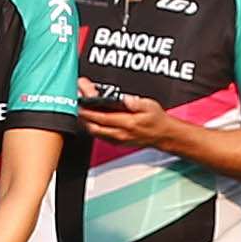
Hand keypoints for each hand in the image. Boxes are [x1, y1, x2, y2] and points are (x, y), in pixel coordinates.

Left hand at [79, 94, 199, 156]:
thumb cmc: (157, 120)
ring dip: (85, 120)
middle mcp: (120, 133)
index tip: (81, 101)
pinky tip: (89, 118)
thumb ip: (137, 103)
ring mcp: (117, 139)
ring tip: (81, 108)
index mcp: (127, 123)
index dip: (89, 109)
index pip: (102, 117)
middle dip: (83, 114)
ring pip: (94, 132)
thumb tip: (126, 99)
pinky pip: (99, 135)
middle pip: (93, 125)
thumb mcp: (150, 106)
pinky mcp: (116, 142)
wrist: (163, 135)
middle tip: (77, 102)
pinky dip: (91, 126)